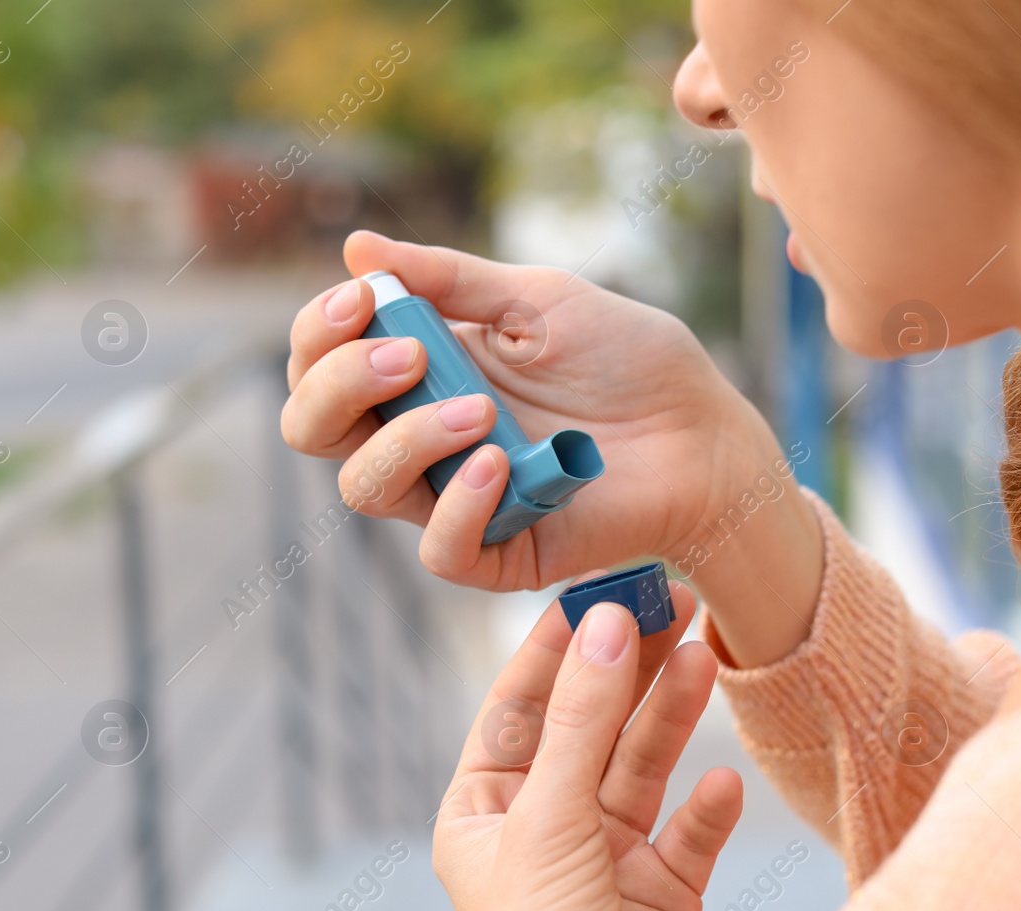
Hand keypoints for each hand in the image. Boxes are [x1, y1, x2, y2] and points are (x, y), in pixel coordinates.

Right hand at [282, 230, 777, 591]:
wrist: (704, 431)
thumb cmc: (630, 361)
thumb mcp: (539, 300)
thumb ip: (449, 279)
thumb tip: (356, 247)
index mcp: (422, 372)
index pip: (322, 364)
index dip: (319, 334)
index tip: (361, 298)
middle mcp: (422, 438)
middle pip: (315, 430)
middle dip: (340, 384)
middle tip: (408, 353)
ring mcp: (456, 498)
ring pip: (364, 488)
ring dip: (407, 439)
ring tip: (481, 411)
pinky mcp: (501, 552)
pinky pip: (440, 551)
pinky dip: (457, 506)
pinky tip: (498, 465)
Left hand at [433, 581, 743, 910]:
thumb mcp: (551, 821)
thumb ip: (585, 720)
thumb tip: (605, 623)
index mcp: (488, 810)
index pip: (521, 706)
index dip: (557, 648)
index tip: (596, 589)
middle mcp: (545, 825)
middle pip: (590, 725)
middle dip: (627, 668)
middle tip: (669, 603)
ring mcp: (606, 856)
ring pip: (643, 765)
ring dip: (672, 715)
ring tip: (704, 657)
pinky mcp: (662, 889)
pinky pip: (688, 831)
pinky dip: (707, 807)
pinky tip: (722, 784)